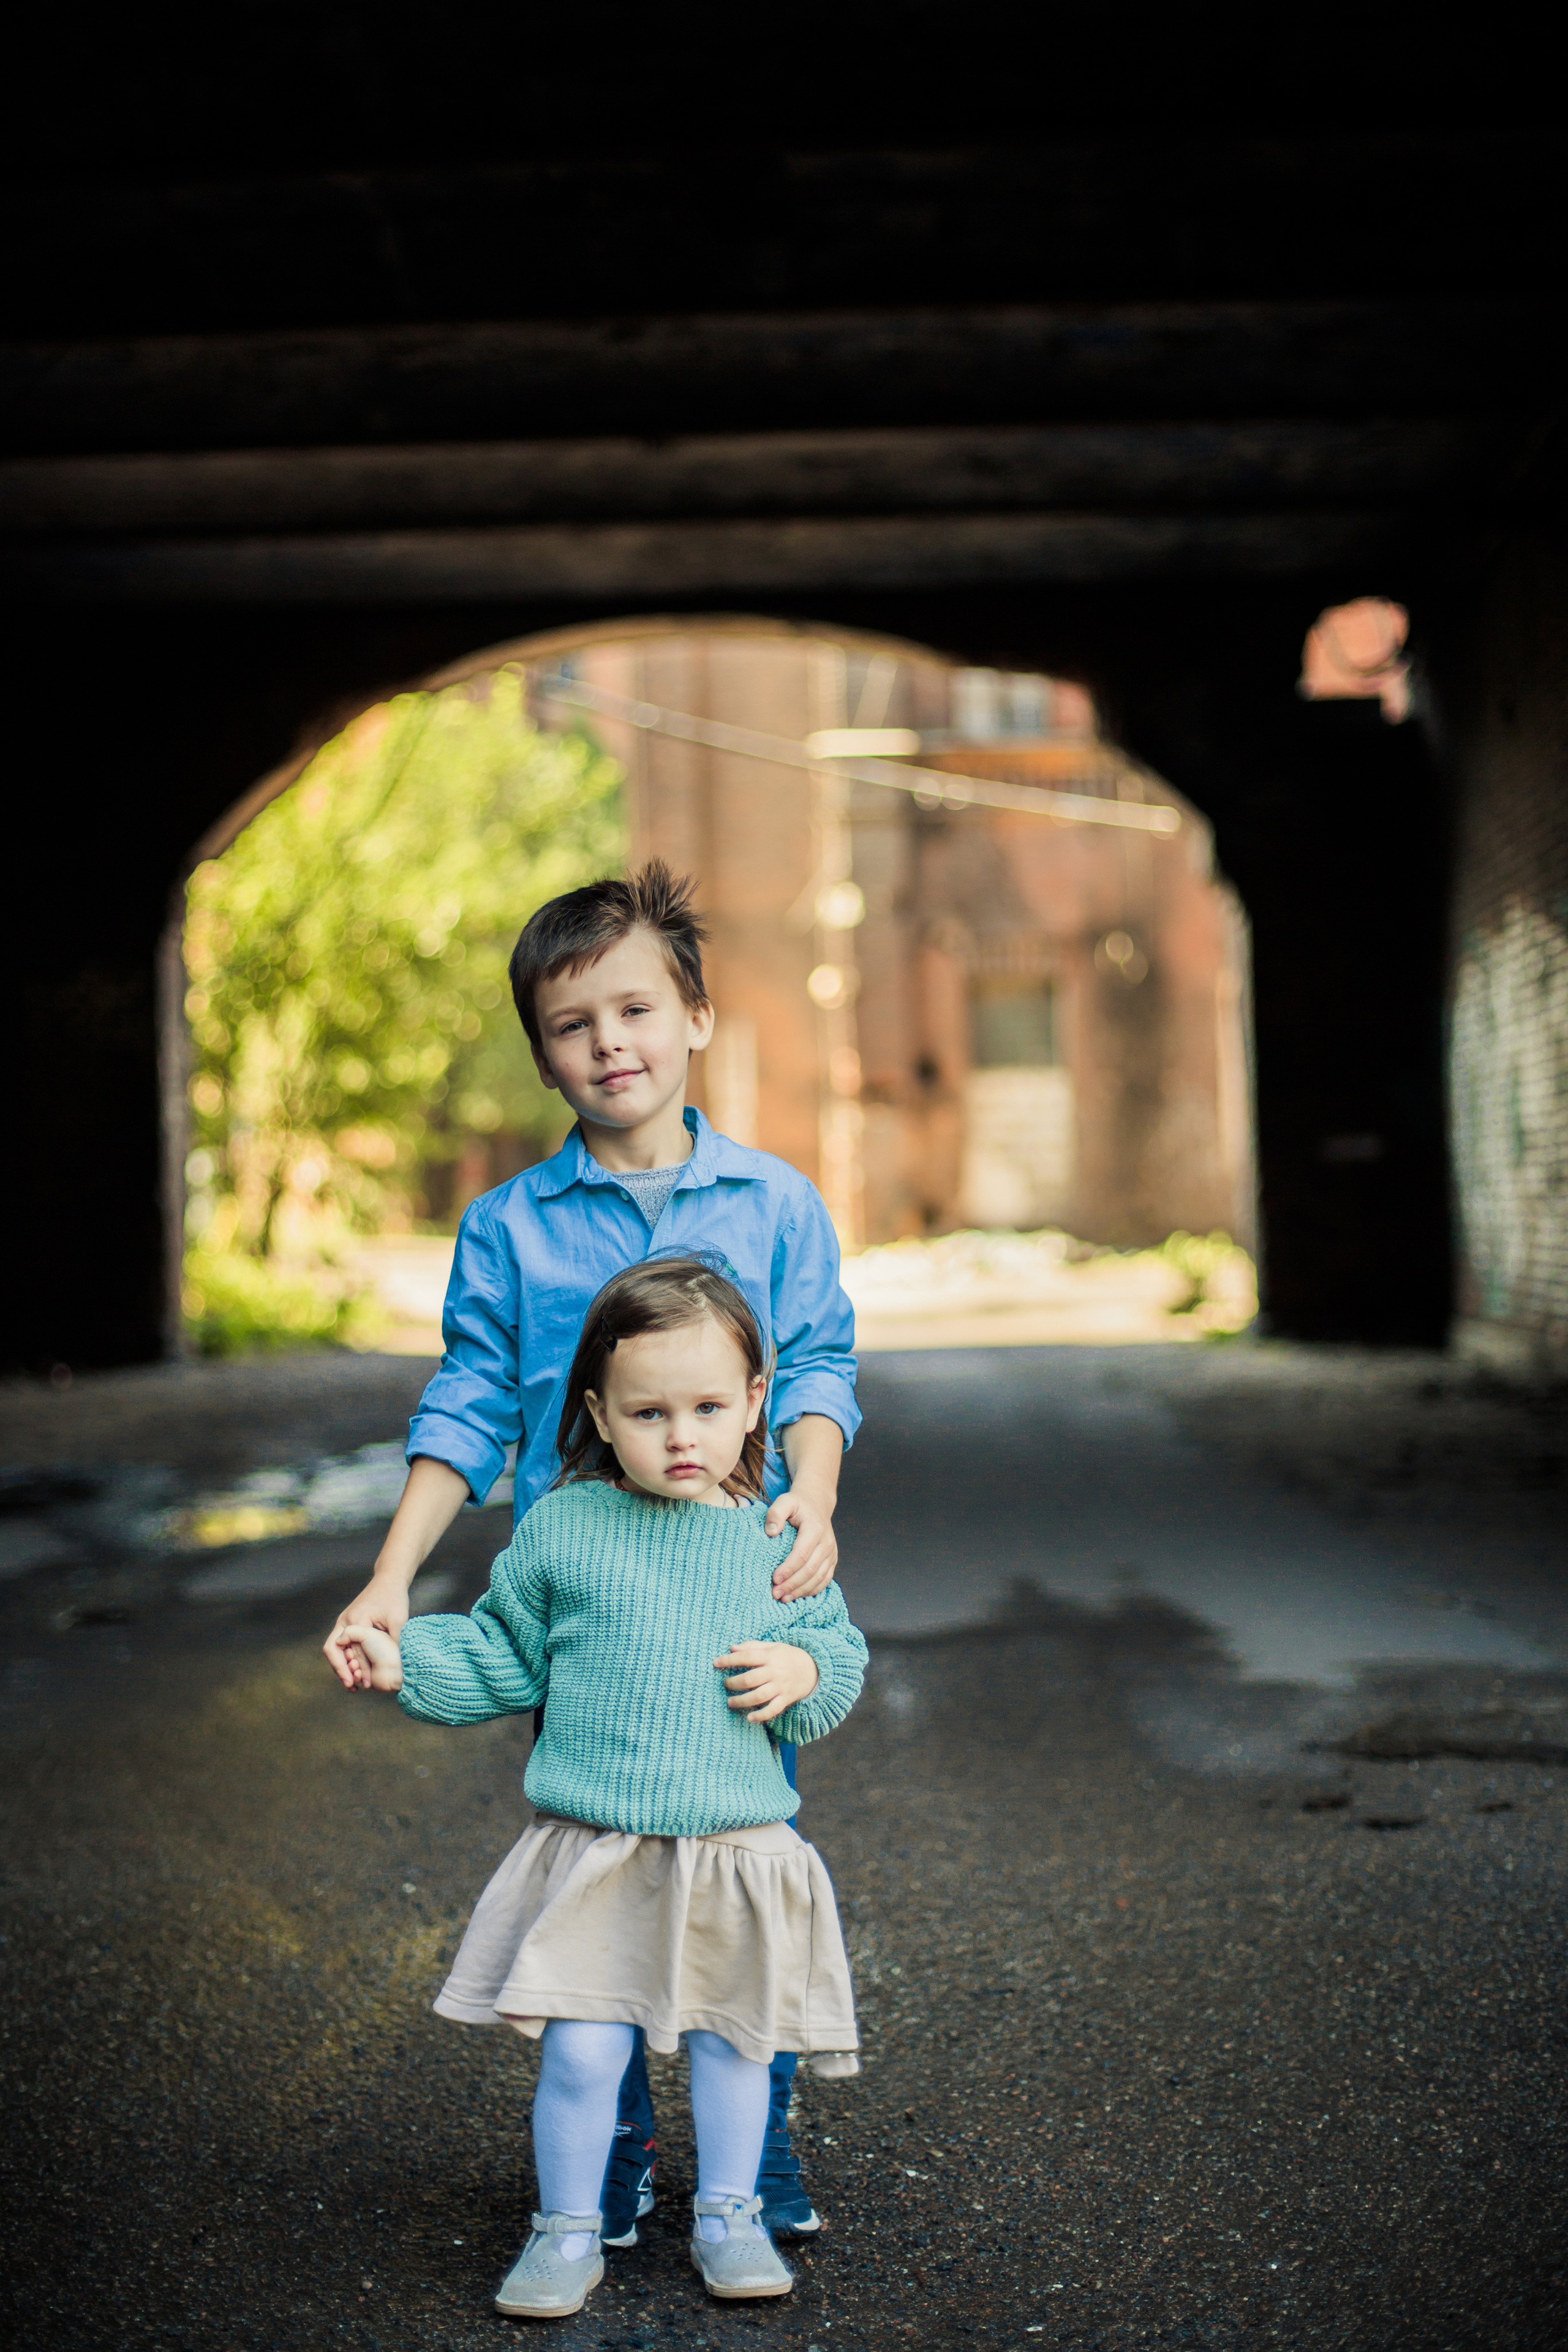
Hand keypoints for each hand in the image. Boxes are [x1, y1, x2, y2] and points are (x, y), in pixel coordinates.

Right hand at [324, 1571, 411, 1688]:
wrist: (388, 1581)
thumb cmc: (394, 1598)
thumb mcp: (399, 1619)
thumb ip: (397, 1641)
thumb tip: (400, 1665)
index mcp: (356, 1619)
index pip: (351, 1650)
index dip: (357, 1668)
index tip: (365, 1683)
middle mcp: (345, 1620)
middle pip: (333, 1650)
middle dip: (341, 1670)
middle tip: (353, 1687)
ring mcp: (344, 1622)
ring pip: (334, 1648)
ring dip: (341, 1667)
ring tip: (353, 1685)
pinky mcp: (348, 1624)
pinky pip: (341, 1644)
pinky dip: (345, 1659)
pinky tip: (357, 1671)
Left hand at [714, 1640, 818, 1724]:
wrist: (814, 1669)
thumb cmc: (788, 1656)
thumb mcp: (773, 1646)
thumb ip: (752, 1646)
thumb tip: (732, 1647)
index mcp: (770, 1656)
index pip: (746, 1656)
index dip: (729, 1659)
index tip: (715, 1663)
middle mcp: (774, 1672)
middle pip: (750, 1679)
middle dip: (733, 1682)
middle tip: (725, 1684)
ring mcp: (780, 1687)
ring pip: (759, 1696)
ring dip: (742, 1701)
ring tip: (730, 1702)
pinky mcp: (786, 1699)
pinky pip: (773, 1709)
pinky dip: (761, 1715)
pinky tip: (749, 1718)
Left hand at [764, 1486, 836, 1598]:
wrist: (816, 1504)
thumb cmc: (798, 1504)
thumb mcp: (784, 1501)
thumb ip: (775, 1513)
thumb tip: (771, 1532)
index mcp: (815, 1529)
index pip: (802, 1554)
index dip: (788, 1569)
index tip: (774, 1579)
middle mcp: (827, 1542)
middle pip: (810, 1569)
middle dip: (792, 1584)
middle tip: (775, 1593)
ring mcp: (832, 1553)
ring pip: (819, 1578)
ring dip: (801, 1590)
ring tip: (784, 1598)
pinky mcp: (832, 1560)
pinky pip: (825, 1579)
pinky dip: (812, 1590)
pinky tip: (798, 1595)